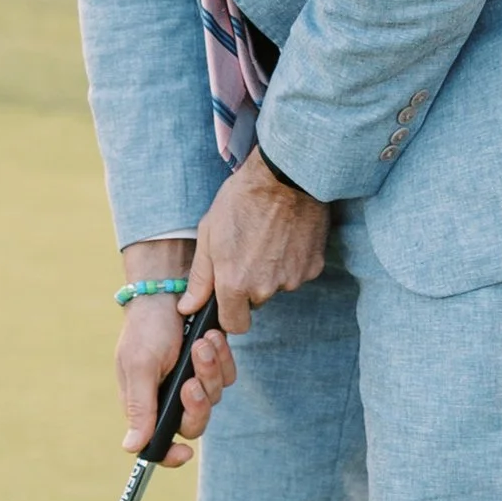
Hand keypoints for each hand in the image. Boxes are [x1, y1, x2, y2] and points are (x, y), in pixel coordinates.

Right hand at [114, 248, 233, 465]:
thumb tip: (131, 448)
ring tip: (201, 343)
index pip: (158, 443)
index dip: (170, 454)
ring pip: (214, 397)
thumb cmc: (146, 328)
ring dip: (210, 371)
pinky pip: (227, 375)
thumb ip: (140, 407)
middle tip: (191, 381)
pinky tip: (212, 337)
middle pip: (194, 423)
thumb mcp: (139, 366)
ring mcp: (192, 382)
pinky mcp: (210, 366)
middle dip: (197, 403)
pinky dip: (222, 358)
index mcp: (146, 404)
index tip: (184, 452)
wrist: (166, 290)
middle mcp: (169, 398)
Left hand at [189, 150, 328, 344]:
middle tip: (248, 250)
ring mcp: (293, 278)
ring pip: (278, 286)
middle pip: (257, 302)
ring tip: (268, 237)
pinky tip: (287, 235)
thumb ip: (200, 278)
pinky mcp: (313, 267)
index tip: (229, 298)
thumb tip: (188, 307)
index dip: (230, 313)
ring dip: (272, 271)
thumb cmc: (241, 200)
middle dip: (250, 285)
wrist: (286, 175)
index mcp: (235, 283)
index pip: (235, 325)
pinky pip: (298, 273)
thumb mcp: (209, 234)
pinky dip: (292, 260)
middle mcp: (266, 288)